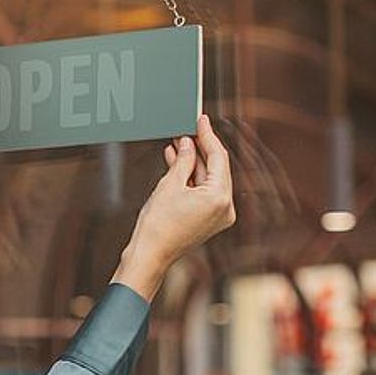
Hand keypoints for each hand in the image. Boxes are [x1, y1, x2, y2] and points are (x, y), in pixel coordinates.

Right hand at [119, 114, 235, 286]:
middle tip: (186, 131)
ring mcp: (219, 215)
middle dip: (199, 149)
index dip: (207, 136)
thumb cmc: (157, 226)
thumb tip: (188, 143)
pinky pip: (204, 192)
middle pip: (216, 168)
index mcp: (219, 197)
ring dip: (193, 163)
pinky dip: (192, 179)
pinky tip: (178, 164)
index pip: (218, 157)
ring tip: (177, 146)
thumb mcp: (169, 184)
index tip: (200, 120)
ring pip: (209, 179)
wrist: (150, 254)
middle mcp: (225, 207)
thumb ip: (182, 160)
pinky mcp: (209, 220)